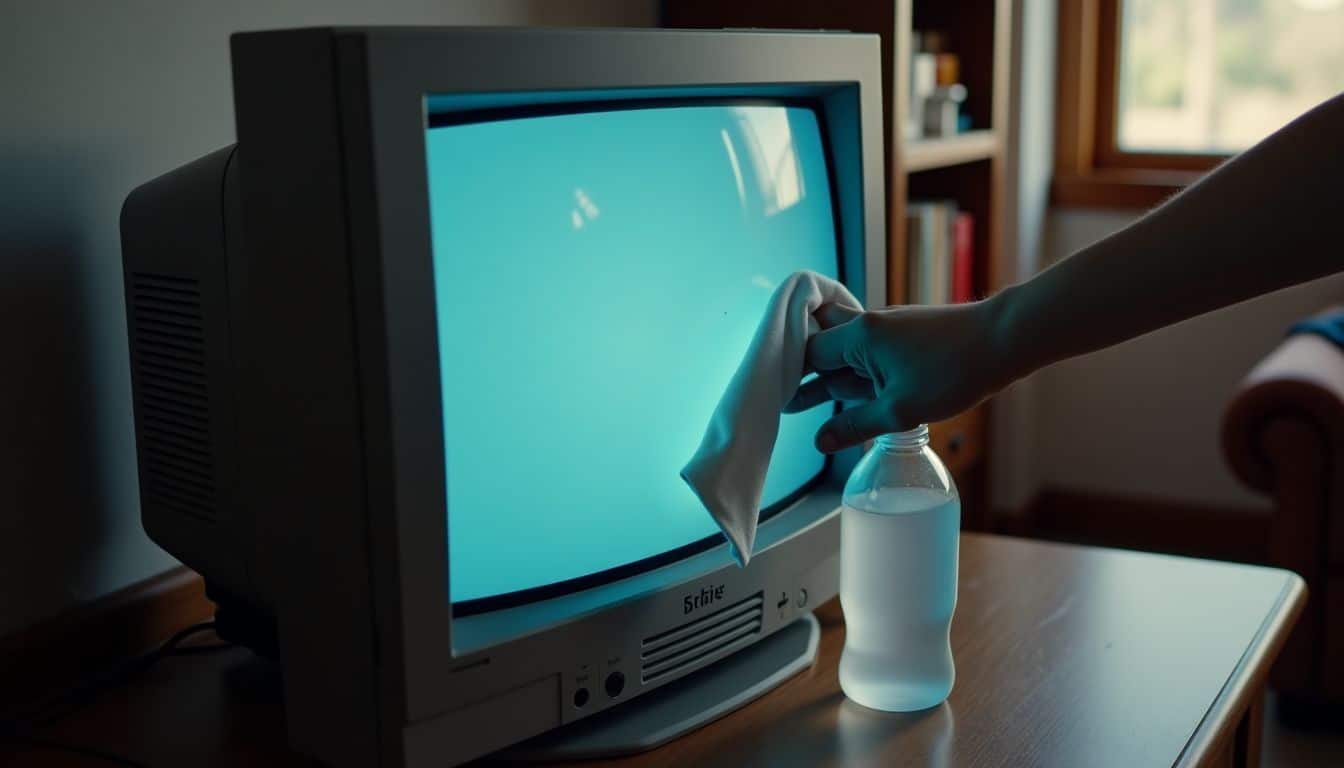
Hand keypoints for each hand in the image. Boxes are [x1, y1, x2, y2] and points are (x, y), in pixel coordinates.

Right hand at [785, 299, 1011, 452]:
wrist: (1005, 339)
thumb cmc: (954, 371)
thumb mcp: (900, 409)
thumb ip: (856, 425)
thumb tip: (821, 441)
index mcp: (859, 336)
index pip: (810, 353)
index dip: (792, 377)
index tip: (776, 397)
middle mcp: (869, 325)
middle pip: (823, 347)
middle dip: (806, 373)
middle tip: (785, 398)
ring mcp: (890, 328)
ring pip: (848, 352)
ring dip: (832, 376)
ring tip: (809, 402)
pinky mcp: (908, 335)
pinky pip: (871, 353)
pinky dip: (857, 372)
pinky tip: (855, 392)